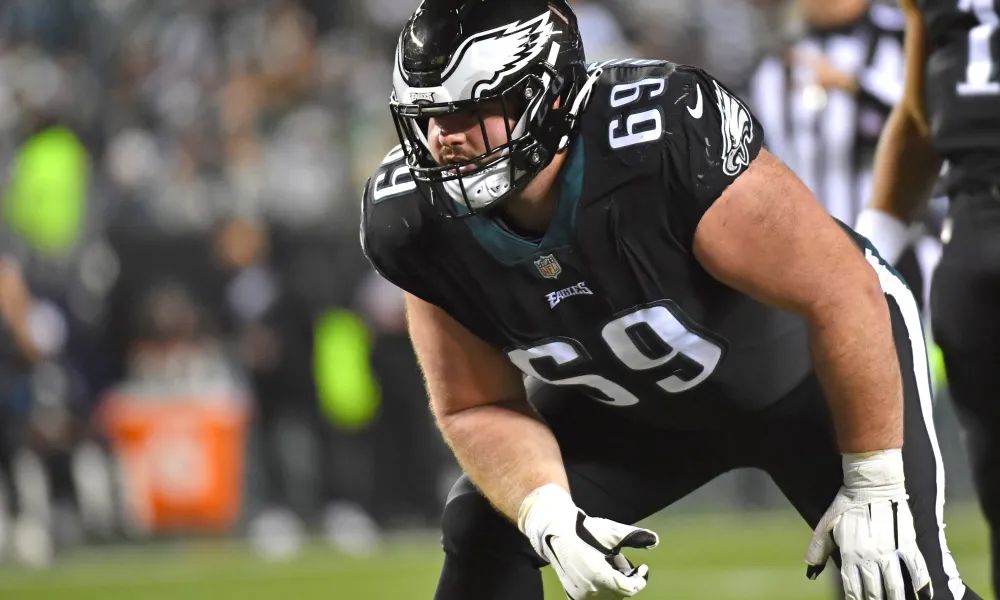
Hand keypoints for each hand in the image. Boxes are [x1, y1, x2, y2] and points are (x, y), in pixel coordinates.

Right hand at [518, 484, 657, 598]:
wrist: (556, 532)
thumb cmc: (584, 530)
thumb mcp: (611, 532)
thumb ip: (635, 537)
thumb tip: (655, 540)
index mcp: (600, 577)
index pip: (629, 589)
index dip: (640, 580)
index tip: (643, 568)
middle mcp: (590, 590)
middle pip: (620, 594)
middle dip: (625, 578)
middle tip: (620, 559)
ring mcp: (579, 594)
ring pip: (608, 596)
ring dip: (614, 583)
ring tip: (608, 563)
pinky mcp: (572, 594)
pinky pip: (595, 597)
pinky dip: (602, 588)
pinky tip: (598, 570)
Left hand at [805, 450, 932, 598]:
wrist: (872, 483)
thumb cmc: (846, 503)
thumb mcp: (825, 525)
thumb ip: (818, 550)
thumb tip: (811, 573)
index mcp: (849, 553)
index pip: (852, 588)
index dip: (854, 599)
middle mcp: (870, 557)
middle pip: (873, 591)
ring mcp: (890, 551)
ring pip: (895, 585)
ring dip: (895, 598)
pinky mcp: (908, 543)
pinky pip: (917, 569)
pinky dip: (922, 585)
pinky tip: (923, 596)